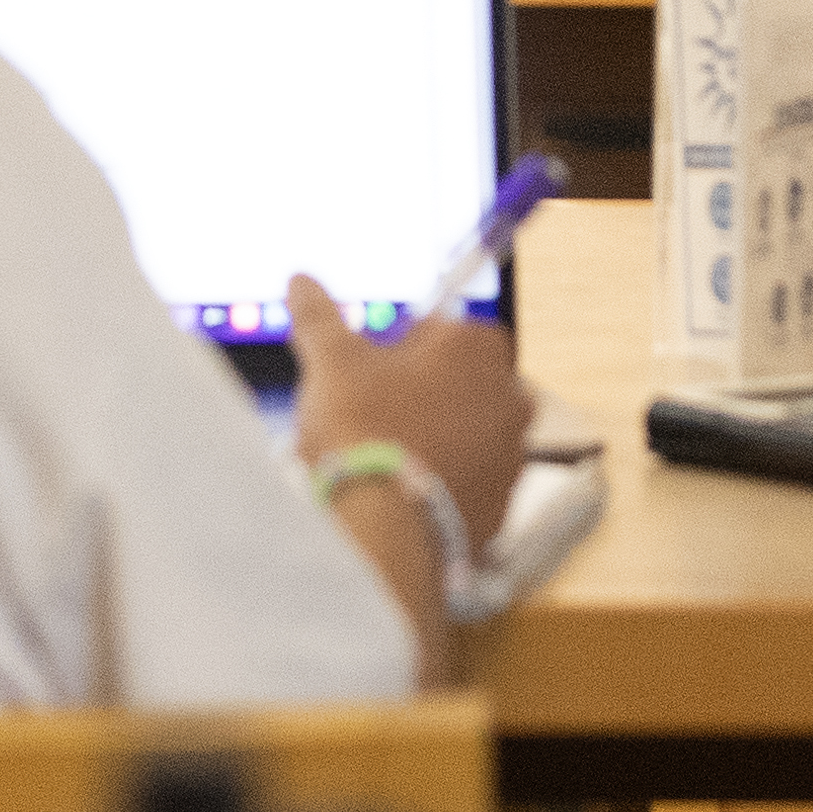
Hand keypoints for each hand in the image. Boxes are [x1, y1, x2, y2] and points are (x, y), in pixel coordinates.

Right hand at [286, 274, 529, 544]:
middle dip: (420, 394)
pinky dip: (440, 484)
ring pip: (466, 435)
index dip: (402, 346)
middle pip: (458, 383)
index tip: (370, 366)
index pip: (443, 330)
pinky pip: (468, 483)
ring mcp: (510, 456)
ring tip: (381, 458)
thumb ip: (319, 316)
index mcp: (478, 349)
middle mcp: (509, 398)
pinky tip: (399, 493)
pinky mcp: (501, 506)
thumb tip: (301, 283)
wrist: (383, 529)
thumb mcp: (331, 360)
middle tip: (372, 412)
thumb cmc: (365, 432)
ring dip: (433, 440)